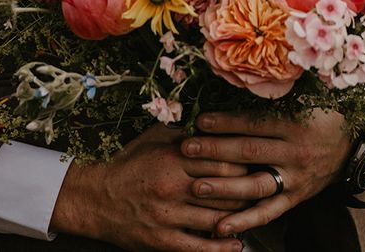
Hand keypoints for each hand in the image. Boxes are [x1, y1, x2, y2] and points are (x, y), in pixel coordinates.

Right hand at [50, 124, 248, 251]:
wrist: (97, 199)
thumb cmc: (128, 165)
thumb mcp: (152, 140)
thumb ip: (182, 134)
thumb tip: (212, 125)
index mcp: (172, 158)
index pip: (219, 159)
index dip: (244, 162)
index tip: (260, 162)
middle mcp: (173, 186)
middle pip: (224, 189)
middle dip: (248, 189)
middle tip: (267, 187)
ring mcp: (169, 215)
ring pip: (217, 218)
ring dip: (240, 218)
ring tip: (257, 215)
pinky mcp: (163, 241)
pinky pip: (200, 247)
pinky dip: (222, 248)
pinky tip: (237, 244)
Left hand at [181, 109, 352, 236]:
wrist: (351, 144)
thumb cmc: (318, 114)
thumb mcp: (299, 98)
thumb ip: (267, 97)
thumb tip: (228, 84)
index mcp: (293, 123)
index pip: (253, 123)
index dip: (225, 122)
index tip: (198, 121)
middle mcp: (294, 153)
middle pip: (249, 153)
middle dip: (215, 151)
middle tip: (187, 149)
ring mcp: (295, 178)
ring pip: (256, 185)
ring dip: (224, 187)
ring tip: (196, 186)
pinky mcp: (296, 198)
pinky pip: (269, 212)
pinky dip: (245, 220)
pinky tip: (221, 226)